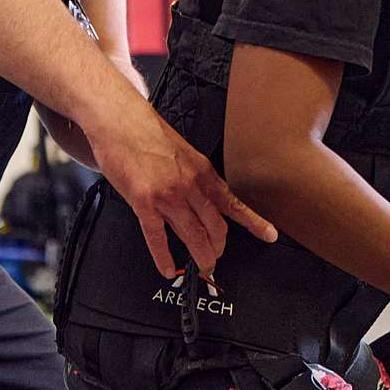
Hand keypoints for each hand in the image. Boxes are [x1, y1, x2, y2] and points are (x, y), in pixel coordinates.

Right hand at [87, 100, 276, 280]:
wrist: (121, 121)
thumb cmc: (147, 134)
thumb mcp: (184, 153)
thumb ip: (195, 176)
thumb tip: (203, 196)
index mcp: (202, 172)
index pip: (234, 203)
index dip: (254, 222)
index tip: (269, 234)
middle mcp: (190, 185)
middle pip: (216, 226)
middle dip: (218, 248)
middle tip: (216, 259)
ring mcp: (168, 196)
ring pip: (193, 235)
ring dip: (200, 257)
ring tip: (201, 269)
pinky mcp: (144, 203)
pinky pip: (158, 238)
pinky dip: (164, 258)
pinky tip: (168, 269)